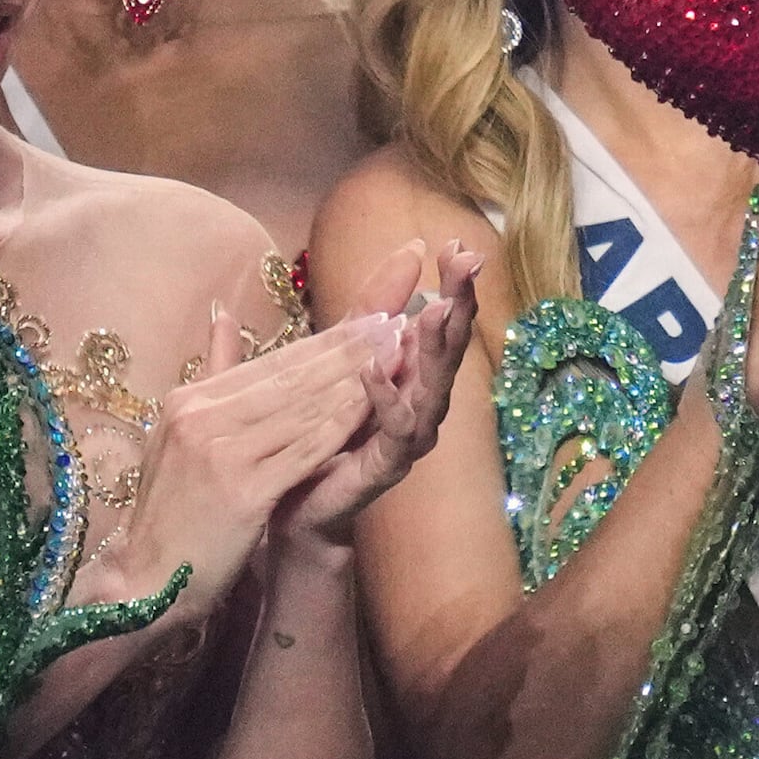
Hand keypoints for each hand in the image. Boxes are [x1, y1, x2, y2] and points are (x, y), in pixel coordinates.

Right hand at [90, 305, 400, 610]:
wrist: (144, 582)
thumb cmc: (175, 513)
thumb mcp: (181, 436)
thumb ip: (213, 376)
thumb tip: (223, 317)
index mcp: (188, 401)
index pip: (271, 363)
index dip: (326, 342)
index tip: (369, 321)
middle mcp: (200, 417)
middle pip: (291, 377)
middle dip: (349, 349)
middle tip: (395, 324)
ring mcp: (218, 452)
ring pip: (303, 407)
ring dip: (355, 379)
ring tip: (396, 356)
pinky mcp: (241, 490)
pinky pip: (304, 449)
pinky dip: (341, 424)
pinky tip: (373, 407)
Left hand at [271, 241, 483, 550]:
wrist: (291, 514)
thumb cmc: (310, 441)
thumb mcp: (322, 369)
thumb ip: (349, 319)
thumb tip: (382, 257)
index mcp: (404, 378)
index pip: (434, 324)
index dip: (448, 286)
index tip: (455, 244)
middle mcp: (416, 405)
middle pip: (445, 348)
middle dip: (458, 302)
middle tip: (467, 262)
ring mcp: (406, 438)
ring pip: (432, 386)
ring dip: (435, 347)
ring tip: (436, 308)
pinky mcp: (385, 467)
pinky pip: (394, 431)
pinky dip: (386, 398)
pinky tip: (376, 367)